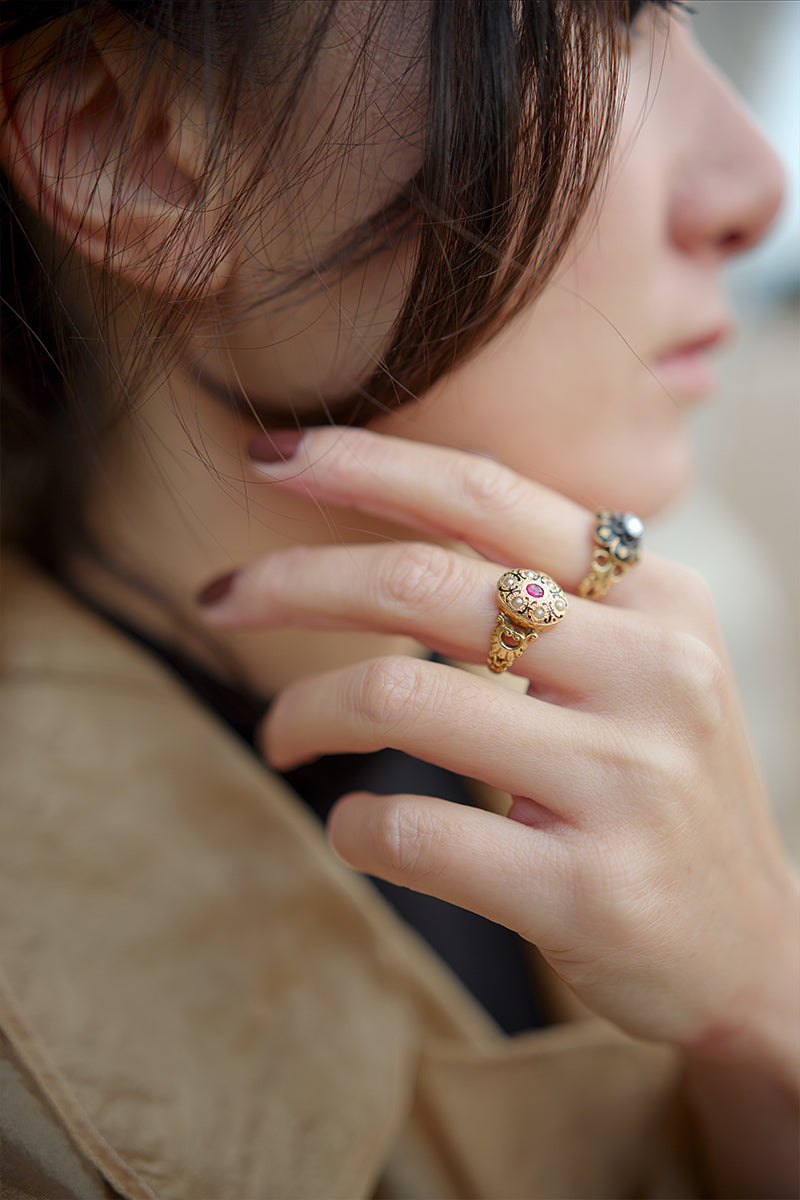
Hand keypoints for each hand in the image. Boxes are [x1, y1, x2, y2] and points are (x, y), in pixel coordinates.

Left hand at [199, 426, 798, 1061]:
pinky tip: (353, 828)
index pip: (488, 495)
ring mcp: (622, 782)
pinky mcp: (585, 889)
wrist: (752, 951)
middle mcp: (649, 671)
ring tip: (279, 737)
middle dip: (292, 578)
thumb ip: (551, 597)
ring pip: (398, 699)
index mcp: (657, 599)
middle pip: (421, 581)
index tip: (269, 456)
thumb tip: (393, 534)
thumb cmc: (663, 792)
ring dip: (302, 711)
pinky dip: (351, 825)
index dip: (365, 463)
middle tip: (219, 596)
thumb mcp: (640, 667)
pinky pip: (412, 833)